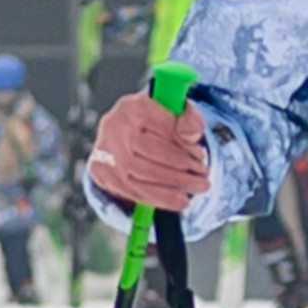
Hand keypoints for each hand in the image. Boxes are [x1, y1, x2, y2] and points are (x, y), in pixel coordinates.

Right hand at [91, 90, 210, 209]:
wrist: (123, 135)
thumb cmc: (155, 123)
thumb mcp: (175, 113)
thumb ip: (188, 118)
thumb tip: (192, 132)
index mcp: (134, 106)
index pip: (162, 126)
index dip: (184, 144)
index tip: (200, 155)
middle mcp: (114, 127)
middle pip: (151, 151)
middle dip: (182, 167)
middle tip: (204, 177)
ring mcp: (105, 152)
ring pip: (141, 174)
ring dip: (174, 185)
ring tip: (197, 187)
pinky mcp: (103, 174)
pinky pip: (133, 191)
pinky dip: (160, 198)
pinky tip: (180, 201)